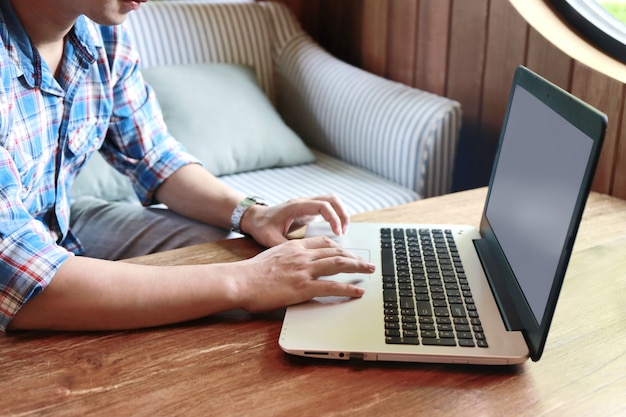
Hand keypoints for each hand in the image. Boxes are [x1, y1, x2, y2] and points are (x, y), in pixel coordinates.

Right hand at [233, 236, 373, 312]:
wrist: (240, 280)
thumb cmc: (251, 273)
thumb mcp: (271, 256)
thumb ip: (286, 258)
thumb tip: (292, 266)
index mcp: (294, 247)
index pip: (323, 242)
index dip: (339, 247)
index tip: (347, 251)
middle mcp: (302, 255)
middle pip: (335, 251)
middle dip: (353, 256)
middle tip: (365, 262)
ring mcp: (304, 270)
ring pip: (338, 264)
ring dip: (357, 267)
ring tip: (369, 271)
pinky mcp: (304, 287)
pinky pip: (333, 286)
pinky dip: (348, 288)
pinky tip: (357, 291)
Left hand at [241, 194, 349, 246]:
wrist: (254, 218)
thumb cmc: (261, 227)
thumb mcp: (270, 239)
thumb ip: (285, 247)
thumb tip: (300, 258)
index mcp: (296, 207)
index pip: (322, 205)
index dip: (333, 218)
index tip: (338, 233)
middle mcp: (303, 202)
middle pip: (332, 199)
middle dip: (342, 214)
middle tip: (345, 232)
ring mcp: (307, 204)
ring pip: (332, 201)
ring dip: (341, 214)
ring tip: (343, 232)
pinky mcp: (309, 210)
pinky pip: (328, 207)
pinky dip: (336, 216)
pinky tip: (336, 230)